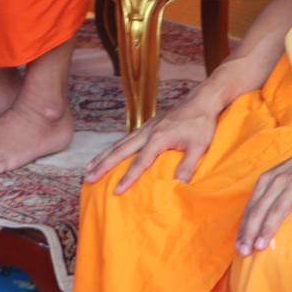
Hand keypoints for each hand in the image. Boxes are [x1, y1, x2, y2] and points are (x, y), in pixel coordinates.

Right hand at [83, 97, 222, 190]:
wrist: (202, 100)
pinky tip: (109, 154)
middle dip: (103, 165)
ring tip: (89, 168)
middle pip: (120, 150)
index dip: (128, 178)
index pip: (140, 162)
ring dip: (103, 155)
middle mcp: (148, 132)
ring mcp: (146, 127)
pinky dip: (114, 147)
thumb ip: (188, 165)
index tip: (116, 191)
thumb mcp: (199, 146)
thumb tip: (178, 185)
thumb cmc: (202, 123)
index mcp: (158, 138)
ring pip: (119, 143)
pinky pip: (126, 138)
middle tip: (89, 177)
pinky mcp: (148, 125)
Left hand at [236, 138, 291, 255]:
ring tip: (260, 246)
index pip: (251, 207)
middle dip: (250, 232)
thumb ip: (268, 193)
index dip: (244, 227)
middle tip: (244, 251)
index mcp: (267, 180)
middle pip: (260, 210)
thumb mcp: (279, 175)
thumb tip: (256, 219)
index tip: (238, 245)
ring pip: (278, 210)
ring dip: (268, 229)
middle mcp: (278, 181)